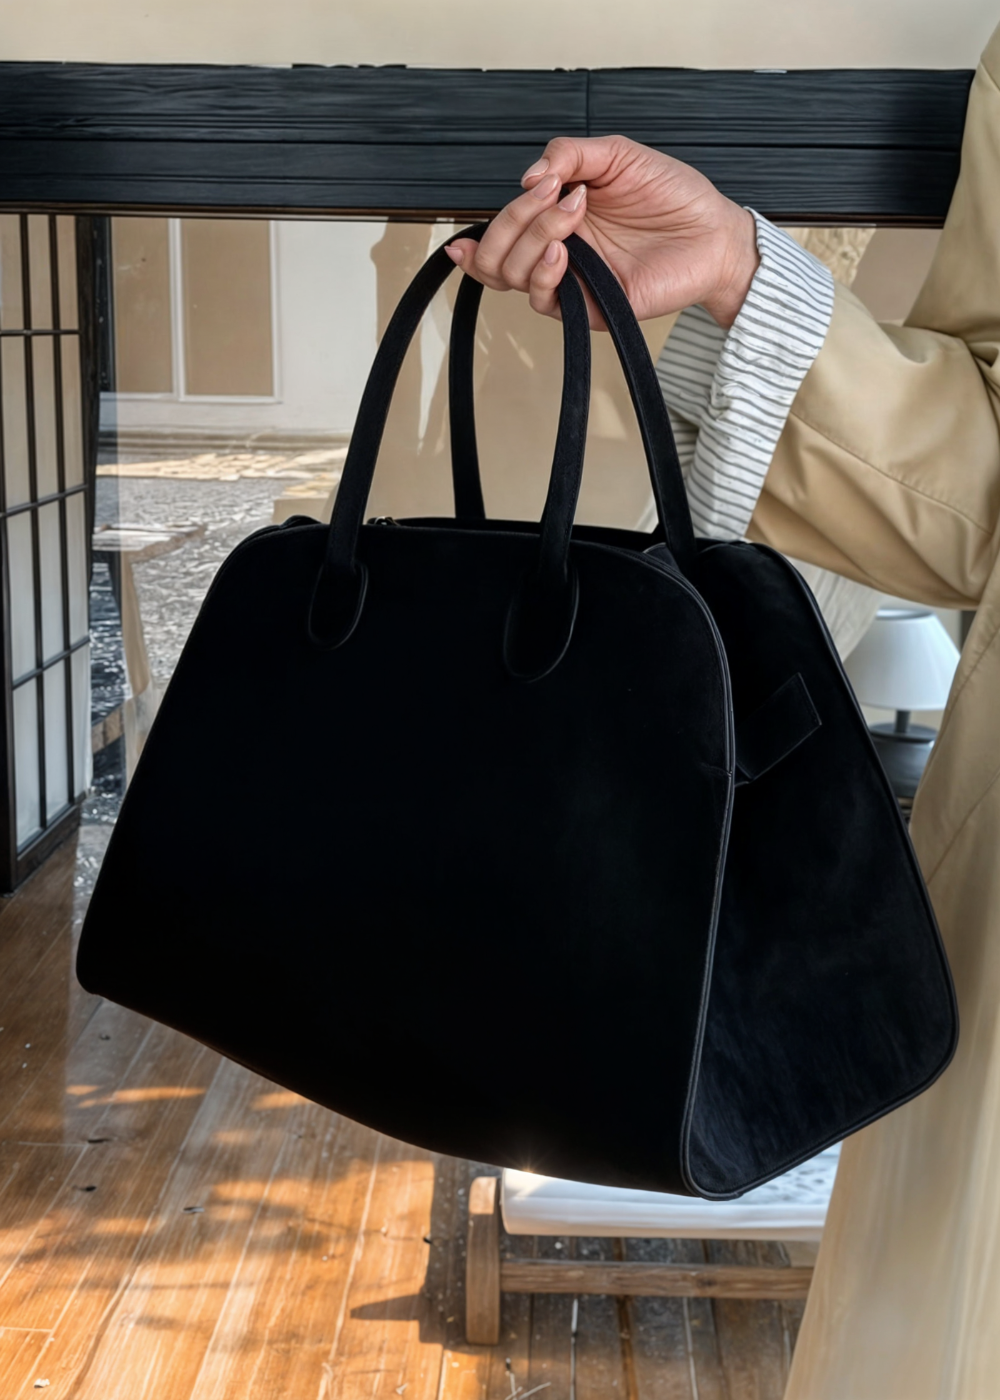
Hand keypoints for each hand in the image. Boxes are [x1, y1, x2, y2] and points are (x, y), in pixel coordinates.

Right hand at [445, 135, 758, 330]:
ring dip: (532, 239)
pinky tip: (563, 249)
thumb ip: (568, 154)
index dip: (500, 213)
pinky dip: (544, 272)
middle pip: (496, 255)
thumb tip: (528, 176)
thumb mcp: (618, 155)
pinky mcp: (588, 307)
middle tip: (549, 197)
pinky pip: (544, 301)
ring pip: (512, 275)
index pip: (502, 229)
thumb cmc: (673, 196)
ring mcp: (571, 280)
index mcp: (557, 218)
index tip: (535, 185)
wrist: (713, 233)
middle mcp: (558, 250)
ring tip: (570, 216)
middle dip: (513, 221)